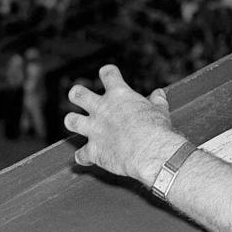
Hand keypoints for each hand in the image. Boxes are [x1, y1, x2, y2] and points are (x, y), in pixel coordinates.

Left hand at [63, 64, 183, 186]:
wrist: (150, 152)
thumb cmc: (157, 130)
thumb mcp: (160, 111)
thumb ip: (157, 101)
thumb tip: (159, 94)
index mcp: (119, 95)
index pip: (108, 75)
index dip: (107, 73)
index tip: (108, 74)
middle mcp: (102, 109)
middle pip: (78, 94)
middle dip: (76, 94)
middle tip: (78, 96)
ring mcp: (94, 130)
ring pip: (71, 121)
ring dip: (72, 121)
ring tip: (75, 122)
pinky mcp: (93, 151)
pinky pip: (81, 155)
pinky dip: (83, 157)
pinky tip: (86, 158)